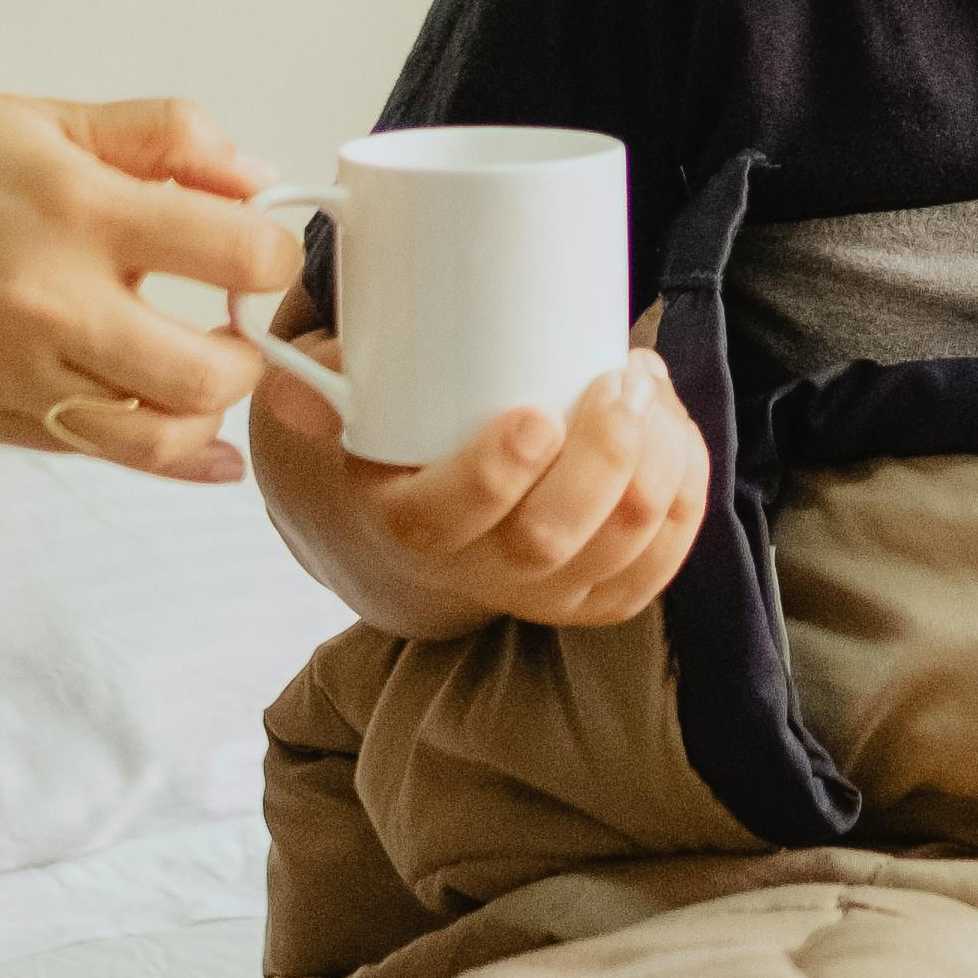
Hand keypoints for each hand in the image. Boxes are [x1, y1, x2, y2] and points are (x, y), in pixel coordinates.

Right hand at [0, 94, 297, 483]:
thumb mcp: (37, 116)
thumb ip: (158, 137)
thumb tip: (252, 175)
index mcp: (74, 208)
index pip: (235, 250)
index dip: (274, 249)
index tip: (258, 243)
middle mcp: (53, 304)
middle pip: (212, 372)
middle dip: (250, 352)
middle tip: (236, 321)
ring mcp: (21, 377)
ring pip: (162, 438)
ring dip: (210, 413)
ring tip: (205, 374)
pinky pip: (105, 459)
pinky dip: (169, 460)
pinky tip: (198, 447)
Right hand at [262, 336, 708, 627]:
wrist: (440, 501)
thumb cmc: (404, 430)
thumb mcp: (348, 405)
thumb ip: (315, 386)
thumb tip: (292, 390)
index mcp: (408, 524)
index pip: (445, 520)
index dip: (495, 476)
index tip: (535, 416)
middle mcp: (477, 573)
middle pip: (547, 541)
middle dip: (602, 459)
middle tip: (622, 382)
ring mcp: (547, 594)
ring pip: (620, 549)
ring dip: (655, 462)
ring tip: (648, 385)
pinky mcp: (604, 595)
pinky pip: (663, 561)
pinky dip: (685, 491)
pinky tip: (675, 432)